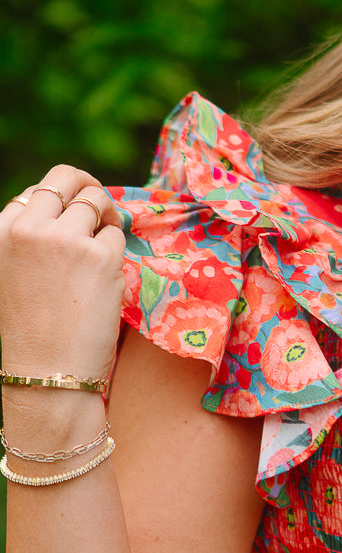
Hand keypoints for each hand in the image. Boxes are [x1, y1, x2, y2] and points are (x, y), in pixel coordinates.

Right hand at [0, 167, 125, 379]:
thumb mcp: (12, 275)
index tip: (72, 220)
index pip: (36, 192)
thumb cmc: (31, 335)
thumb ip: (31, 242)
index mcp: (2, 231)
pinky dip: (118, 251)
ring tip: (102, 256)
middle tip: (101, 209)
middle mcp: (30, 227)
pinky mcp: (100, 256)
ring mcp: (66, 239)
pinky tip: (107, 278)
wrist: (45, 374)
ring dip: (107, 221)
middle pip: (67, 177)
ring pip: (97, 203)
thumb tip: (68, 216)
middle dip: (88, 186)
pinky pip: (118, 234)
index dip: (60, 202)